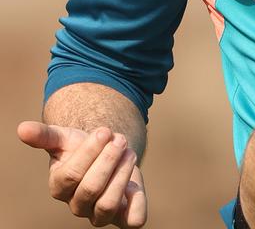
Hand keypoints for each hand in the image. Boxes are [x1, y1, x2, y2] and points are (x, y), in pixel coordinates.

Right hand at [17, 120, 146, 227]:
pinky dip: (137, 202)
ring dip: (122, 174)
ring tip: (129, 152)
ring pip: (108, 204)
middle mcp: (78, 205)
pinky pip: (132, 220)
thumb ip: (45, 135)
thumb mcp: (65, 138)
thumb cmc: (82, 147)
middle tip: (120, 140)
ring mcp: (100, 214)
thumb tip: (22, 129)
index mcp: (59, 187)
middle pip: (91, 188)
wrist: (108, 155)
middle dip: (109, 160)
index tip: (105, 131)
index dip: (90, 151)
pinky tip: (135, 184)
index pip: (71, 175)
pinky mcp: (123, 216)